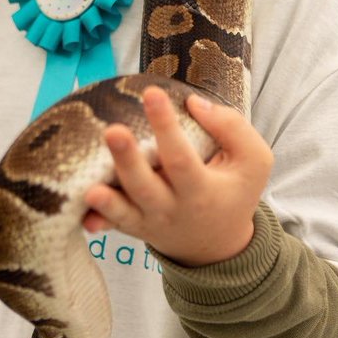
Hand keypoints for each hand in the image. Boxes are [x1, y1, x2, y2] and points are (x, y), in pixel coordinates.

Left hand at [83, 86, 272, 266]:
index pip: (182, 158)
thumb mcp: (253, 161)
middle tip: (112, 130)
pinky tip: (83, 217)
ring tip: (89, 186)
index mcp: (202, 190)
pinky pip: (114, 226)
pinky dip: (99, 222)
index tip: (151, 93)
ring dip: (107, 201)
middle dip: (127, 160)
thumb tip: (194, 103)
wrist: (218, 244)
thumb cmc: (234, 191)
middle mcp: (173, 208)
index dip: (166, 126)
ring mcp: (150, 222)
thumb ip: (233, 128)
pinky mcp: (134, 229)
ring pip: (125, 212)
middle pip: (147, 187)